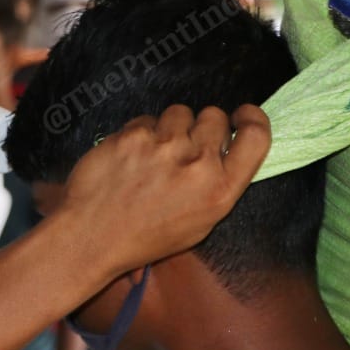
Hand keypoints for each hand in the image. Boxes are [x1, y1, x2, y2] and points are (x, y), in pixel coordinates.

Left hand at [56, 104, 269, 278]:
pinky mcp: (134, 135)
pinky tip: (129, 157)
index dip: (252, 118)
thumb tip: (226, 148)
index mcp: (220, 191)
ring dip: (169, 127)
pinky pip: (146, 119)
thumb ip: (217, 184)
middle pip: (215, 116)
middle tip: (183, 147)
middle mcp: (198, 165)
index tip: (241, 115)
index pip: (256, 137)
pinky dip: (140, 134)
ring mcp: (165, 146)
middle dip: (202, 126)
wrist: (93, 237)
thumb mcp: (199, 223)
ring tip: (152, 155)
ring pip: (179, 112)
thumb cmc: (145, 237)